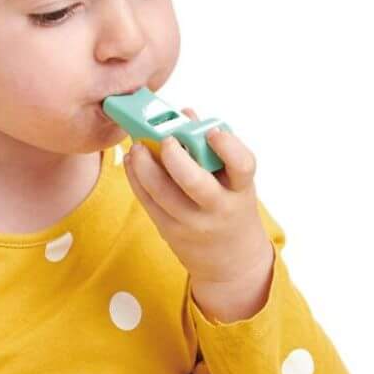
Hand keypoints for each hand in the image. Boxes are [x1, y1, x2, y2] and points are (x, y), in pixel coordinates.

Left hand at [122, 109, 274, 312]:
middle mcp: (218, 209)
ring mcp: (192, 223)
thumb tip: (185, 113)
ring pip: (163, 193)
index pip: (242, 166)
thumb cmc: (232, 207)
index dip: (227, 146)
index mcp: (241, 190)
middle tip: (164, 138)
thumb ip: (214, 148)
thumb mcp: (235, 182)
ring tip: (137, 145)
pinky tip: (131, 161)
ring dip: (145, 166)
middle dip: (175, 157)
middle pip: (195, 183)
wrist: (232, 260)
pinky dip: (136, 179)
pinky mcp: (169, 231)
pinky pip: (148, 202)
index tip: (212, 131)